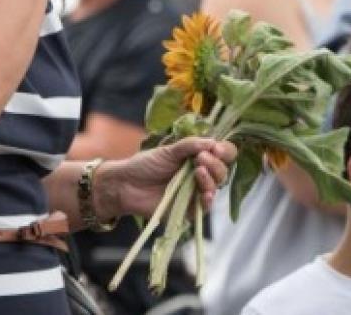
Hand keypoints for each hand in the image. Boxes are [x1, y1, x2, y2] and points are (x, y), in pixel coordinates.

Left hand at [95, 137, 235, 219]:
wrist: (126, 184)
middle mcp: (201, 175)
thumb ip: (190, 145)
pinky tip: (205, 192)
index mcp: (198, 158)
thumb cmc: (145, 165)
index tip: (217, 148)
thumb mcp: (168, 151)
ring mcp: (196, 193)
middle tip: (201, 158)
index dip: (224, 151)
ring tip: (198, 170)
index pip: (222, 154)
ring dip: (211, 178)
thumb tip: (213, 142)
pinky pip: (205, 207)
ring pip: (216, 187)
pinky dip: (208, 199)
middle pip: (222, 171)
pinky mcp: (190, 210)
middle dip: (215, 164)